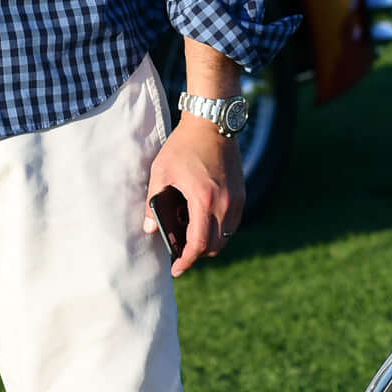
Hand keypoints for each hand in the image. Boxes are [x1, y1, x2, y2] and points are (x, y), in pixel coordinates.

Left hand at [146, 112, 243, 275]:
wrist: (212, 123)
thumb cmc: (184, 145)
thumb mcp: (161, 172)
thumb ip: (153, 202)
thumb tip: (149, 229)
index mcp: (203, 200)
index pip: (199, 244)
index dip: (186, 260)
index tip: (176, 268)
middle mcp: (225, 204)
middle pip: (215, 246)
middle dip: (198, 255)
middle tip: (181, 253)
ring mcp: (237, 200)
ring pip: (227, 237)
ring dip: (211, 243)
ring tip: (192, 238)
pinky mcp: (242, 194)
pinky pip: (233, 223)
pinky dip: (220, 230)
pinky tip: (204, 223)